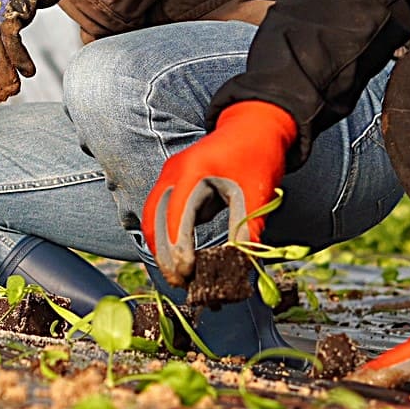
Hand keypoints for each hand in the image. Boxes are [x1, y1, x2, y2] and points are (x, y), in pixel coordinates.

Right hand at [142, 100, 294, 285]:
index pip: (176, 216)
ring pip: (152, 217)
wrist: (254, 126)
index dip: (178, 247)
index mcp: (192, 171)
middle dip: (165, 253)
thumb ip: (246, 227)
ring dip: (160, 247)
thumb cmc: (257, 156)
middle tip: (182, 282)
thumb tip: (240, 265)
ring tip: (178, 275)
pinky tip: (176, 257)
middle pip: (156, 220)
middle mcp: (173, 173)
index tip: (187, 272)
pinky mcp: (174, 184)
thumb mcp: (257, 192)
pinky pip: (159, 213)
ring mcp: (170, 177)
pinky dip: (163, 236)